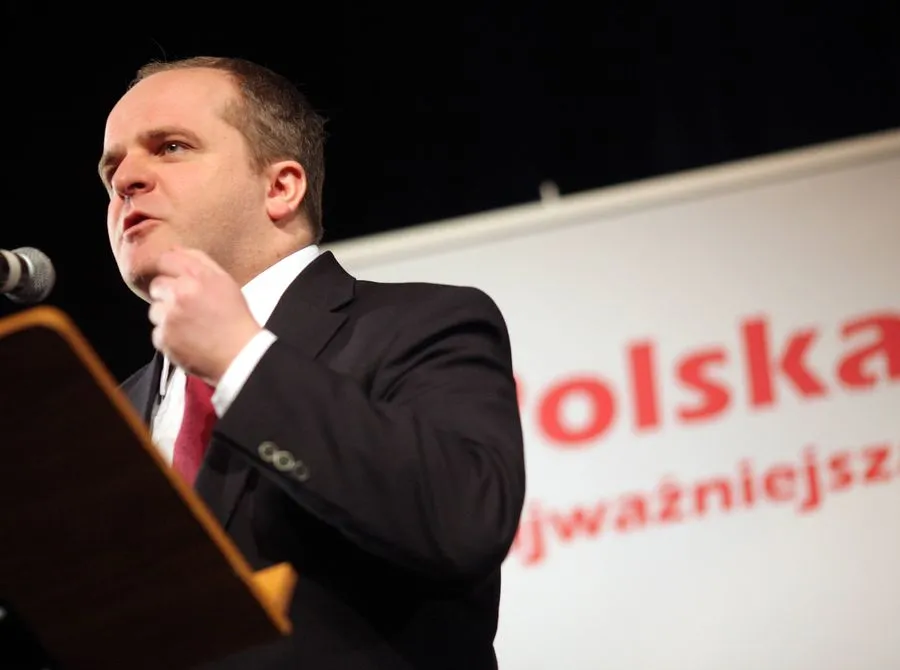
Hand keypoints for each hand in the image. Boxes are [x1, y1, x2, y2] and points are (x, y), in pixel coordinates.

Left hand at [148, 247, 261, 384]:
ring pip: (155, 310)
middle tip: (187, 307)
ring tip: (190, 326)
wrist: (241, 356)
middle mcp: (181, 293)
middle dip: (168, 294)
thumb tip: (174, 248)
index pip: (166, 259)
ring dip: (167, 317)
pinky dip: (169, 337)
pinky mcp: (164, 338)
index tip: (170, 276)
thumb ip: (199, 261)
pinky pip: (157, 333)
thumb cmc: (235, 319)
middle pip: (157, 286)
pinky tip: (188, 339)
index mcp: (198, 277)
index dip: (165, 267)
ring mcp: (170, 317)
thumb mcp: (225, 282)